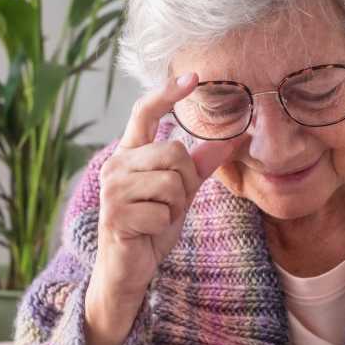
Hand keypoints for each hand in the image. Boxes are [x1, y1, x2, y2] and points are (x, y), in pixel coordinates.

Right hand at [85, 72, 237, 335]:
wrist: (128, 267)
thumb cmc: (150, 225)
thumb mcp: (179, 192)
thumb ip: (199, 166)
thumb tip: (230, 139)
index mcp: (130, 154)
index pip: (145, 112)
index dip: (168, 94)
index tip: (194, 76)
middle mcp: (116, 165)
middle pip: (173, 153)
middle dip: (184, 182)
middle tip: (170, 203)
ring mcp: (113, 190)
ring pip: (171, 182)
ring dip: (175, 206)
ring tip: (157, 217)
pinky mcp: (116, 215)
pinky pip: (163, 211)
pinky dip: (164, 225)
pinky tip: (148, 232)